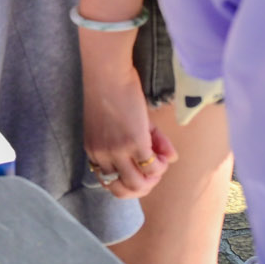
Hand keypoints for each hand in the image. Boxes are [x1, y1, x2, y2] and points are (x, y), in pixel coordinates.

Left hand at [79, 32, 176, 199]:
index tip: (139, 165)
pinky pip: (152, 168)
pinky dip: (161, 165)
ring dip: (153, 178)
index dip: (129, 178)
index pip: (110, 183)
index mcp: (94, 151)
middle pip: (123, 190)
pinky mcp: (135, 143)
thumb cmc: (112, 91)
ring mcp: (118, 151)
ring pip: (138, 186)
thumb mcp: (122, 123)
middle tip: (152, 168)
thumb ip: (146, 142)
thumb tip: (170, 159)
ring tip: (158, 160)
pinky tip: (163, 150)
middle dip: (143, 185)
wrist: (107, 73)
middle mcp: (102, 155)